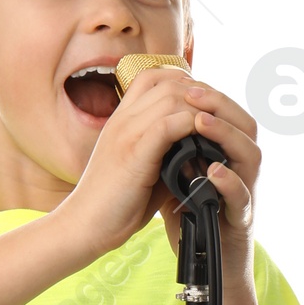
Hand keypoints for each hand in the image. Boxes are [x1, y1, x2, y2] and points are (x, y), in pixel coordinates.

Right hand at [58, 66, 259, 279]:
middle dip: (200, 95)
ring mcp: (126, 133)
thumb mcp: (143, 169)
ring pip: (171, 97)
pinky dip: (191, 127)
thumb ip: (166, 152)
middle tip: (219, 116)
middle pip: (168, 81)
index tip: (204, 106)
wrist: (84, 227)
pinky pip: (168, 124)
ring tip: (217, 129)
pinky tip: (204, 142)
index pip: (154, 77)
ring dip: (200, 110)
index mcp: (122, 119)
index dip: (184, 84)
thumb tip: (199, 148)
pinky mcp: (132, 153)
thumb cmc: (114, 205)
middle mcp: (122, 119)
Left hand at [153, 76, 258, 281]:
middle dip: (220, 104)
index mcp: (226, 156)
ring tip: (201, 122)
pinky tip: (212, 171)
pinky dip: (229, 182)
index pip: (226, 114)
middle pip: (245, 124)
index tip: (184, 81)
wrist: (201, 265)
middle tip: (193, 92)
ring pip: (251, 155)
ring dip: (226, 135)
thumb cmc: (189, 219)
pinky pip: (242, 196)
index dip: (209, 94)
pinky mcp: (242, 220)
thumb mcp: (176, 177)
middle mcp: (241, 170)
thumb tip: (152, 119)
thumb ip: (173, 151)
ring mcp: (245, 194)